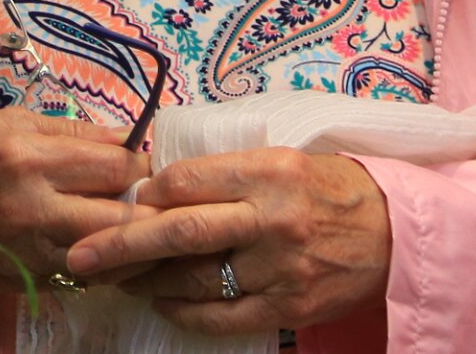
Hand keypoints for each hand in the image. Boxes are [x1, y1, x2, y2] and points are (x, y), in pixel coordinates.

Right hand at [0, 110, 156, 293]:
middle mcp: (32, 208)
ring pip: (110, 256)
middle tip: (153, 197)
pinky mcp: (24, 280)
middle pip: (123, 216)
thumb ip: (75, 133)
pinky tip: (109, 250)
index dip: (143, 163)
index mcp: (30, 159)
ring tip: (141, 226)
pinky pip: (84, 279)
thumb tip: (129, 139)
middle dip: (148, 206)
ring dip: (134, 242)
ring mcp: (29, 251)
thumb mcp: (15, 124)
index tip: (146, 161)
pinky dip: (104, 265)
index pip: (117, 165)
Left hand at [65, 149, 391, 333]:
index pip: (187, 179)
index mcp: (270, 169)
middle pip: (181, 230)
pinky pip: (219, 315)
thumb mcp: (288, 159)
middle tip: (80, 254)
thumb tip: (160, 184)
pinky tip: (162, 301)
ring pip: (194, 278)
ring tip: (117, 277)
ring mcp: (280, 267)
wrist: (395, 233)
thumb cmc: (332, 189)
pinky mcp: (287, 306)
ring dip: (147, 280)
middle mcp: (273, 217)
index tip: (123, 200)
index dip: (146, 193)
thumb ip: (230, 170)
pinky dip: (183, 310)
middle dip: (120, 243)